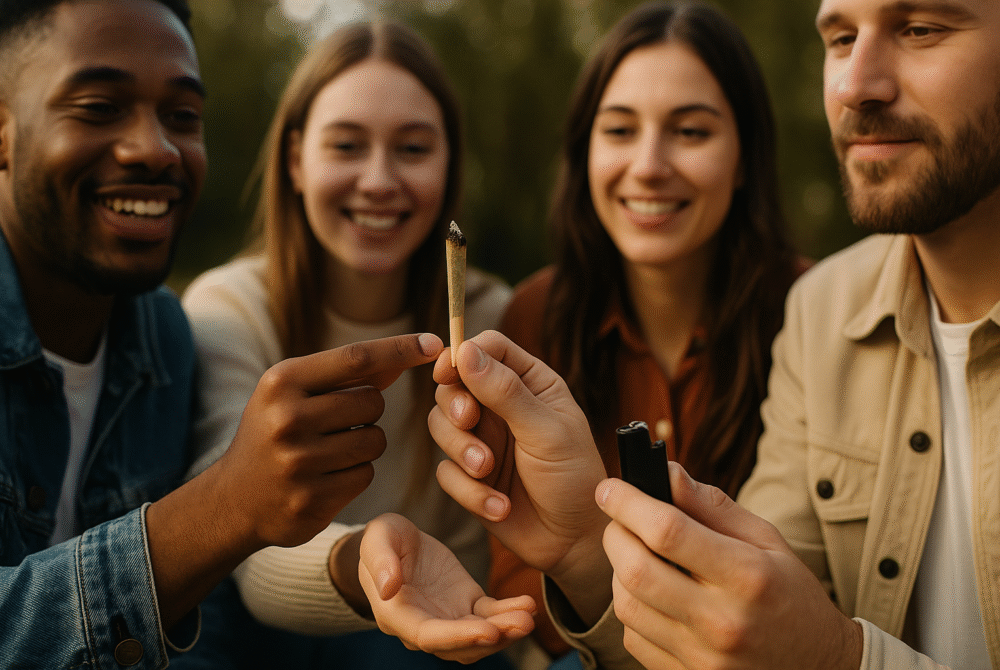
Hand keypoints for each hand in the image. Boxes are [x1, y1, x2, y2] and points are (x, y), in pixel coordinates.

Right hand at [208, 333, 443, 552]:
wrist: (233, 498)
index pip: (356, 358)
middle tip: (339, 421)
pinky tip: (326, 476)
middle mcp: (287, 419)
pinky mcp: (311, 501)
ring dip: (365, 444)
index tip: (434, 343)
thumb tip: (417, 348)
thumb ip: (350, 372)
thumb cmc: (275, 430)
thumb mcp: (296, 391)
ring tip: (330, 449)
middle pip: (373, 403)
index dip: (400, 349)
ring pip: (375, 442)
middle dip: (369, 410)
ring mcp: (298, 463)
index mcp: (282, 382)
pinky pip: (365, 475)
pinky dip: (356, 473)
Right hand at [359, 513, 535, 662]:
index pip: (429, 636)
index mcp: (398, 615)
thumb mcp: (378, 538)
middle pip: (459, 645)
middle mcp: (424, 626)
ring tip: (529, 615)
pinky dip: (509, 612)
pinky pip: (490, 614)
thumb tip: (388, 588)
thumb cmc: (383, 540)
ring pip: (479, 636)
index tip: (489, 631)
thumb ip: (381, 561)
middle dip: (493, 638)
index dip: (459, 637)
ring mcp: (448, 618)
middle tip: (523, 624)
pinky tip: (528, 604)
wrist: (397, 541)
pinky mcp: (467, 604)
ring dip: (506, 631)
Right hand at [429, 331, 610, 624]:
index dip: (463, 353)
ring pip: (442, 426)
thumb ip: (505, 392)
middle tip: (469, 421)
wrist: (574, 543)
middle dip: (455, 404)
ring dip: (461, 450)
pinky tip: (499, 506)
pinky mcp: (470, 476)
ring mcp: (484, 440)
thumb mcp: (546, 431)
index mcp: (531, 383)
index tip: (446, 371)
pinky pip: (446, 472)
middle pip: (454, 384)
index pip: (487, 348)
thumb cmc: (574, 479)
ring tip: (488, 471)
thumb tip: (466, 351)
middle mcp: (502, 406)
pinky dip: (469, 491)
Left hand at [596, 463, 862, 669]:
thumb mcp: (767, 540)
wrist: (819, 667)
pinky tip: (651, 595)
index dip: (628, 503)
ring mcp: (703, 658)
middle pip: (637, 569)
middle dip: (615, 534)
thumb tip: (666, 473)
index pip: (668, 531)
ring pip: (627, 606)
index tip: (609, 488)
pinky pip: (634, 638)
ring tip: (638, 556)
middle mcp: (722, 622)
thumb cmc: (790, 594)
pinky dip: (632, 609)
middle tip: (619, 519)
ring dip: (619, 572)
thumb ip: (713, 506)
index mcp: (748, 576)